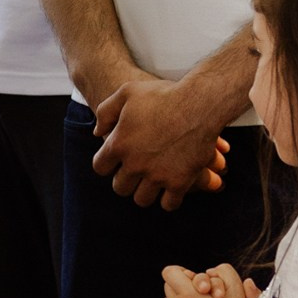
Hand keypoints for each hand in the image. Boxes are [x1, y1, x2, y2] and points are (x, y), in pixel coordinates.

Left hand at [91, 76, 231, 209]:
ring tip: (152, 182)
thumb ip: (106, 111)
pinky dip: (169, 199)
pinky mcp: (180, 182)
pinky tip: (171, 189)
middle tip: (136, 172)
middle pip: (120, 188)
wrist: (200, 103)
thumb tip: (97, 133)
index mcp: (119, 145)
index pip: (100, 168)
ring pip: (142, 199)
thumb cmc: (164, 95)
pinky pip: (169, 204)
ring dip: (145, 192)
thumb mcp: (127, 92)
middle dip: (126, 180)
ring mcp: (157, 176)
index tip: (117, 161)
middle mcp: (135, 164)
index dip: (107, 164)